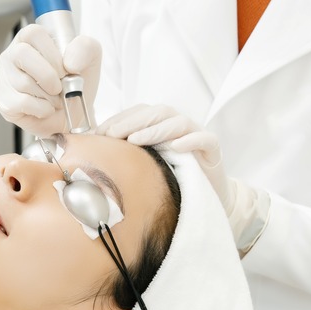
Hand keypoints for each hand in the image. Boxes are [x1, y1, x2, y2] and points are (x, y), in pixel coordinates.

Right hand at [0, 24, 101, 137]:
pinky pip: (22, 102)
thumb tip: (70, 61)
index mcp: (31, 40)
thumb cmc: (76, 84)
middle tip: (60, 86)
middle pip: (22, 54)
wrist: (74, 115)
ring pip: (24, 82)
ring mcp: (5, 78)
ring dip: (49, 95)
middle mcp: (13, 56)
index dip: (51, 52)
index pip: (33, 33)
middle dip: (48, 74)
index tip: (65, 68)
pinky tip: (46, 108)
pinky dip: (42, 109)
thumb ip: (86, 48)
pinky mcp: (4, 101)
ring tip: (55, 98)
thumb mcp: (90, 59)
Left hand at [96, 104, 234, 211]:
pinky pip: (204, 139)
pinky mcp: (213, 150)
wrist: (206, 197)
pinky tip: (175, 147)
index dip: (119, 118)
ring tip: (136, 140)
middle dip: (132, 121)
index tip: (100, 132)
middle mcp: (179, 126)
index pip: (139, 113)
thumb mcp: (147, 165)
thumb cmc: (174, 179)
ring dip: (155, 129)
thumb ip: (129, 155)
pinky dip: (190, 140)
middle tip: (113, 134)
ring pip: (179, 122)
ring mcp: (197, 135)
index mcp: (162, 125)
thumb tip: (97, 152)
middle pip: (157, 112)